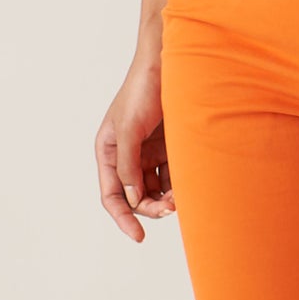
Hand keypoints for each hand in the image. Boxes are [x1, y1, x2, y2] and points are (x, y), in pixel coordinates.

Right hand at [96, 46, 173, 240]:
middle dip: (152, 207)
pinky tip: (190, 185)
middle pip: (136, 196)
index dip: (123, 218)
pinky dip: (180, 184)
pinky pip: (173, 175)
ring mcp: (149, 153)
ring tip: (183, 196)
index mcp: (108, 151)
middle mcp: (127, 156)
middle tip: (172, 208)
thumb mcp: (130, 129)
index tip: (139, 236)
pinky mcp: (170, 147)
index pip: (111, 195)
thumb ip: (127, 164)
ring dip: (168, 197)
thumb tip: (132, 198)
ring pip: (157, 189)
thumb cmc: (143, 90)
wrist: (170, 63)